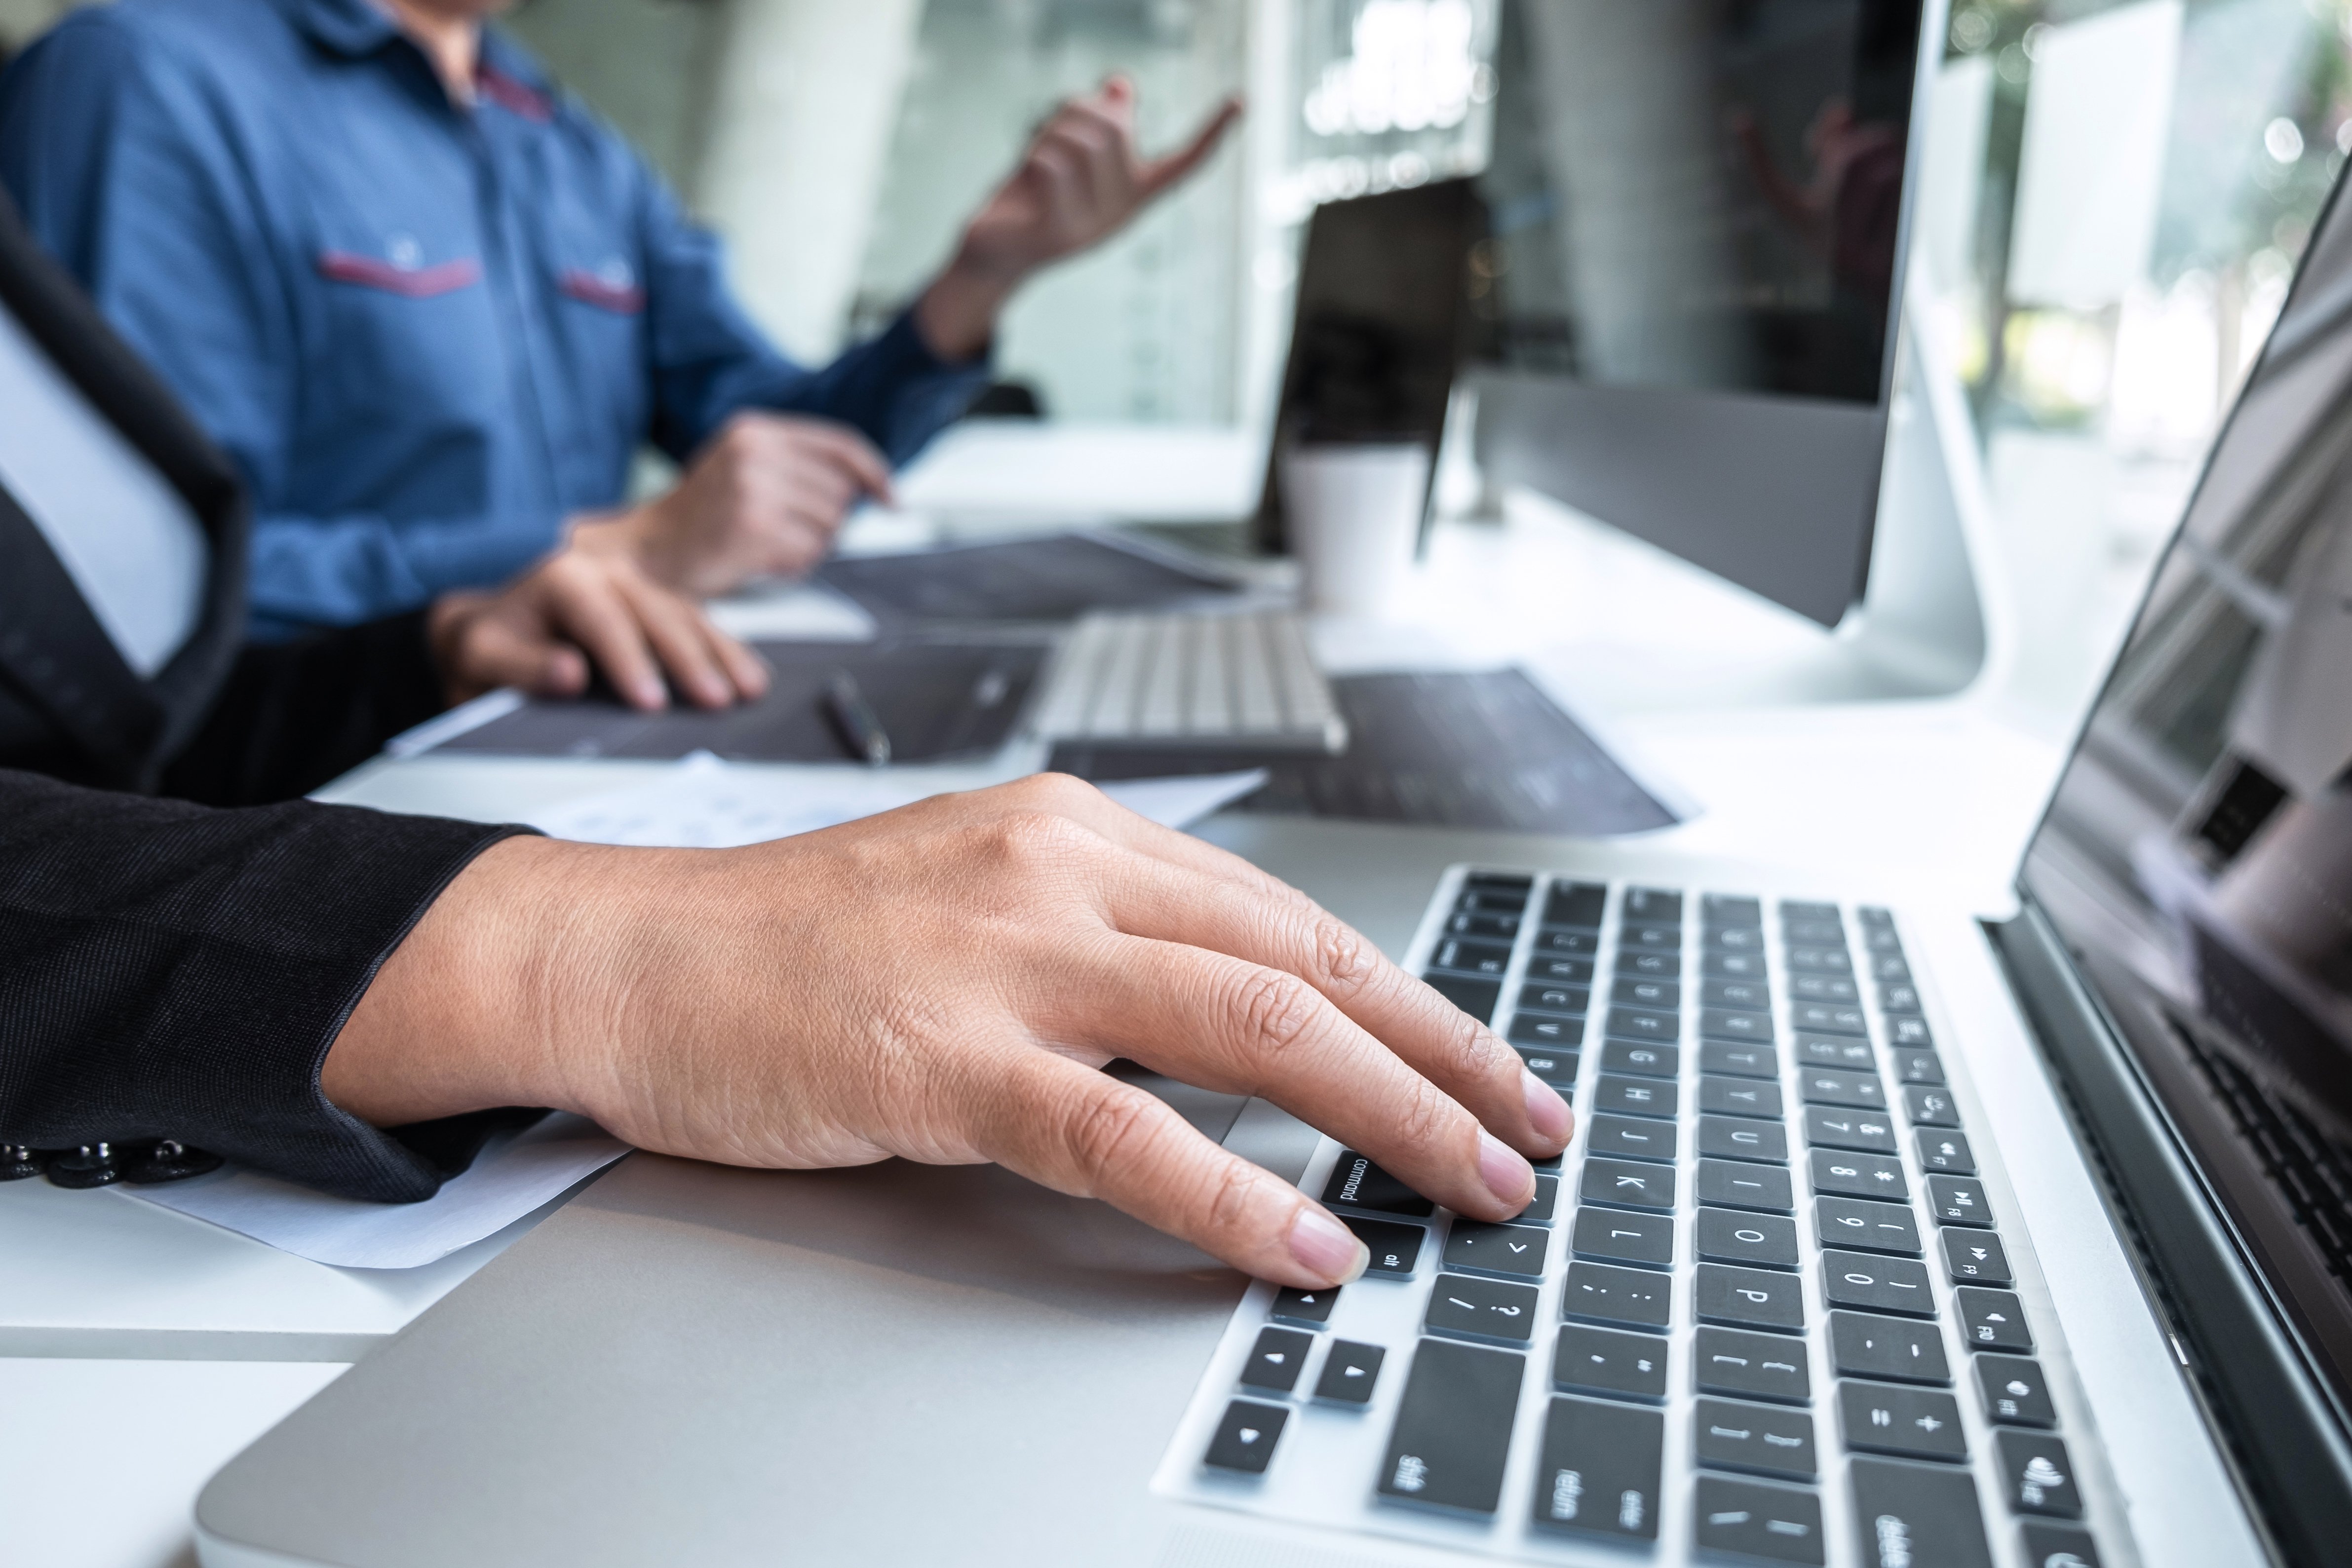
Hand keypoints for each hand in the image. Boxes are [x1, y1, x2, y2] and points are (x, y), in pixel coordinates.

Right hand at [323, 775, 1573, 1288]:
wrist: (624, 954)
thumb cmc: (791, 943)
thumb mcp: (974, 900)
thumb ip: (1101, 941)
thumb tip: (1235, 1012)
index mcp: (1077, 829)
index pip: (1287, 913)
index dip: (1409, 994)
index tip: (1488, 1061)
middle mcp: (1060, 865)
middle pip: (1305, 958)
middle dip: (1442, 1051)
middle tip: (1533, 1126)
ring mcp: (1003, 953)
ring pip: (1251, 1025)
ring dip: (1387, 1111)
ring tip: (1473, 1183)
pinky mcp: (940, 1051)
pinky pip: (1123, 1128)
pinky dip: (1233, 1191)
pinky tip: (1304, 1240)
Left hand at [427, 548, 767, 712]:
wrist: (493, 628)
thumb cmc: (488, 646)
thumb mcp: (483, 656)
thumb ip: (521, 666)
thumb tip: (570, 674)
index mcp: (560, 577)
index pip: (602, 617)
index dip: (630, 660)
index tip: (650, 702)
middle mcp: (604, 571)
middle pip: (656, 612)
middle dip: (689, 658)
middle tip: (714, 700)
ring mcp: (635, 585)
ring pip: (686, 613)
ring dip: (720, 653)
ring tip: (749, 690)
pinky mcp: (655, 605)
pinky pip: (697, 622)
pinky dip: (724, 651)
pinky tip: (751, 676)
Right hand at [570, 412, 893, 599]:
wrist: (650, 552)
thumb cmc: (702, 518)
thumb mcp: (743, 468)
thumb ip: (795, 465)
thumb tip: (865, 485)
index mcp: (754, 430)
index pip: (839, 444)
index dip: (873, 472)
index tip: (890, 496)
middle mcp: (754, 451)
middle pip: (840, 492)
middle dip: (824, 520)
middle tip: (784, 530)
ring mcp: (754, 488)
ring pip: (830, 524)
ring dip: (808, 544)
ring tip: (767, 543)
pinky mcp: (754, 527)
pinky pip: (809, 552)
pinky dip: (793, 564)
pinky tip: (761, 559)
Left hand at [917, 78, 1243, 359]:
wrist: (993, 251)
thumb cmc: (1033, 195)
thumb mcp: (1070, 152)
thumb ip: (1100, 119)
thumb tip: (1122, 84)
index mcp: (1135, 194)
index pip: (1185, 162)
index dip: (1213, 132)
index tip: (1242, 99)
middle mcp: (1124, 213)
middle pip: (1114, 130)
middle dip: (1076, 112)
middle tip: (1052, 128)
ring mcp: (1095, 228)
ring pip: (1083, 143)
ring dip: (1050, 131)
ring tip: (1036, 154)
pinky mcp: (1062, 234)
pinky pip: (1055, 167)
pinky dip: (1036, 154)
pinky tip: (1027, 173)